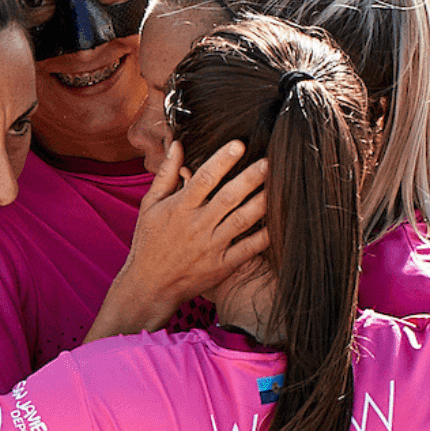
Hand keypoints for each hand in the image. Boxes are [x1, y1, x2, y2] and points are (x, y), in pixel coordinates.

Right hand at [110, 141, 269, 324]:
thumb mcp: (149, 206)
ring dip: (262, 202)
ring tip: (281, 185)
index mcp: (179, 209)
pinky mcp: (222, 266)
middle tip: (271, 160)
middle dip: (251, 177)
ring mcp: (211, 247)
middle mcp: (196, 226)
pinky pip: (248, 249)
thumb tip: (177, 145)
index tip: (239, 144)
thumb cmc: (148, 243)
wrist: (149, 286)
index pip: (203, 179)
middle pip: (228, 197)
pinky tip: (280, 222)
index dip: (221, 160)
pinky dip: (264, 236)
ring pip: (242, 220)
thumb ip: (165, 175)